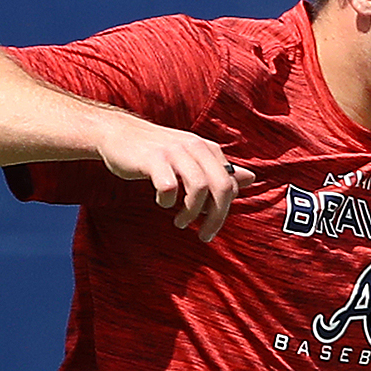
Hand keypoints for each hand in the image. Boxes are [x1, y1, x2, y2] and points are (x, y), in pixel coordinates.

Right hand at [91, 108, 256, 242]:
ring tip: (181, 222)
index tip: (210, 225)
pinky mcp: (153, 159)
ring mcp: (174, 151)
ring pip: (199, 187)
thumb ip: (220, 169)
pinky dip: (167, 201)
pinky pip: (169, 187)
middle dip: (216, 217)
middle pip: (220, 186)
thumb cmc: (158, 152)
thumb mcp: (192, 158)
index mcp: (207, 149)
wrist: (119, 134)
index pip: (229, 184)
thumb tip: (251, 178)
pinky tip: (161, 202)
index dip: (224, 211)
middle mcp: (194, 146)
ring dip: (191, 212)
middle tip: (204, 235)